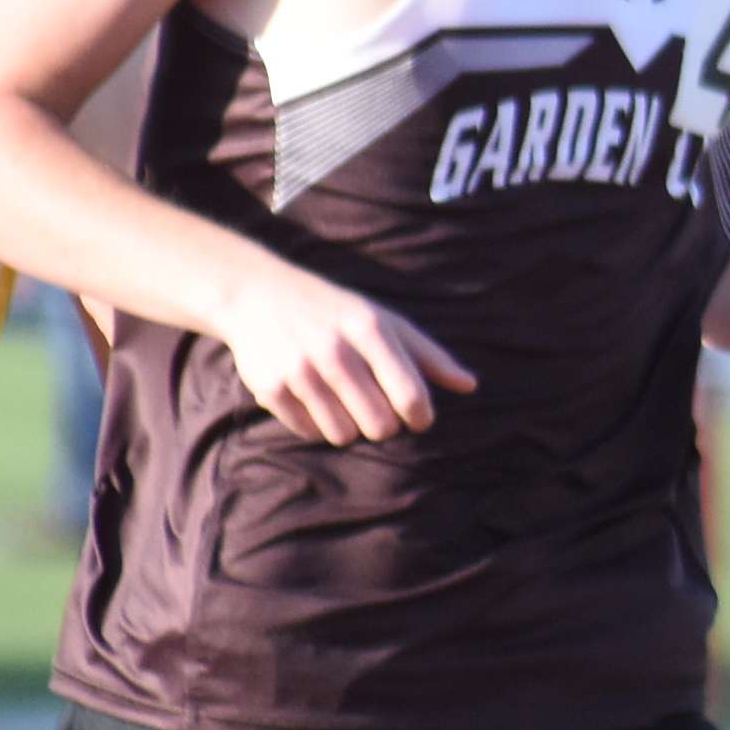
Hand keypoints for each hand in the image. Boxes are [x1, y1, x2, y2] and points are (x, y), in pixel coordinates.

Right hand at [216, 263, 475, 442]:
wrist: (258, 294)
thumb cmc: (336, 312)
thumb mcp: (384, 320)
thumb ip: (429, 356)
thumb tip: (471, 386)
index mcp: (370, 329)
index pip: (411, 397)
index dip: (421, 417)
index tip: (418, 418)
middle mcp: (335, 350)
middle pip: (380, 426)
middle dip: (384, 425)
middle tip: (376, 409)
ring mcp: (300, 370)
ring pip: (344, 435)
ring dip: (350, 427)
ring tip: (342, 401)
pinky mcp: (271, 388)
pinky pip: (310, 432)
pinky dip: (317, 425)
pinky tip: (312, 398)